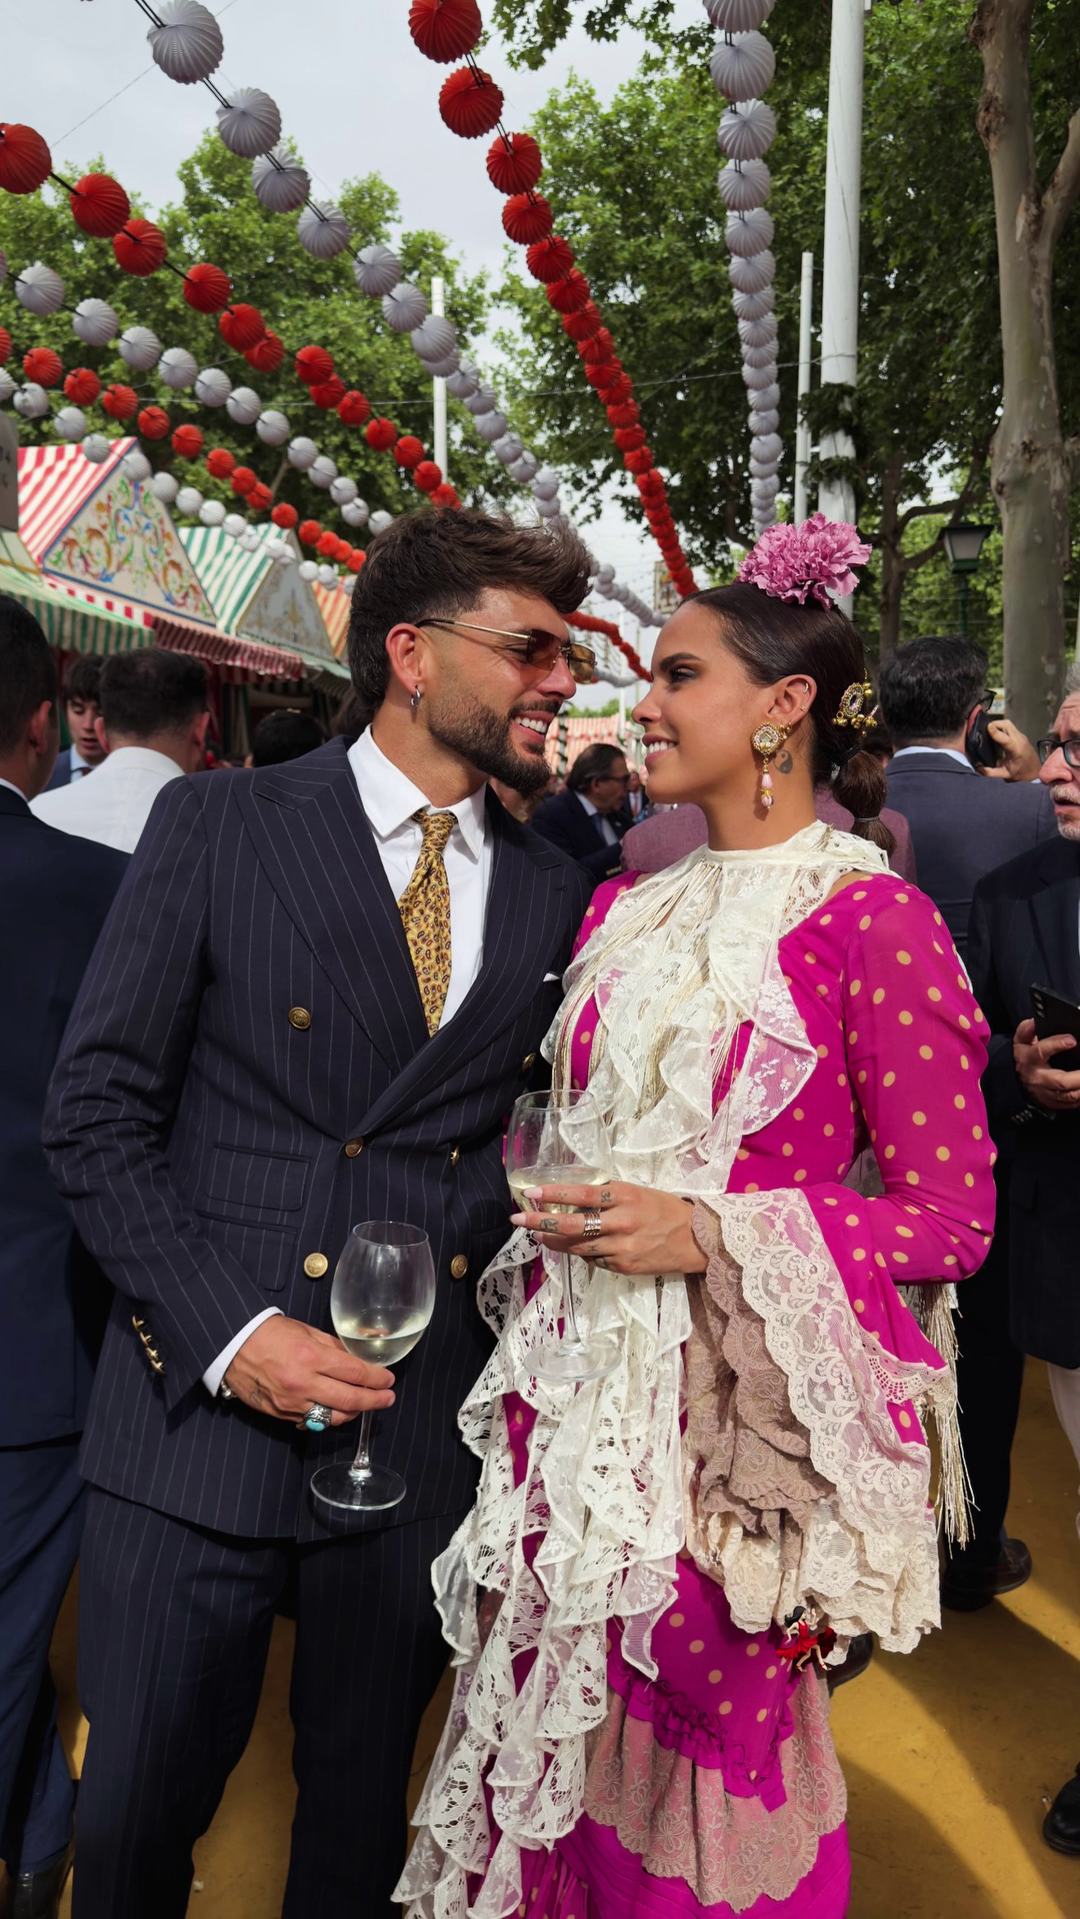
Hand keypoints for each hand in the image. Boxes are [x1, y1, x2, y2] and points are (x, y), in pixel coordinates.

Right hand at [223, 1315, 394, 1425]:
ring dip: (354, 1413)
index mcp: (311, 1358)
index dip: (377, 1378)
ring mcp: (291, 1403)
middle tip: (388, 1398)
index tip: (388, 1380)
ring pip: (332, 1418)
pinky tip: (337, 1410)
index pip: (355, 1373)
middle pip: (349, 1400)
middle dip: (374, 1401)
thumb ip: (332, 1347)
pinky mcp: (280, 1414)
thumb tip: (355, 1358)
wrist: (230, 1345)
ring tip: (365, 1405)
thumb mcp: (305, 1331)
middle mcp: (303, 1384)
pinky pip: (312, 1421)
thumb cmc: (267, 1332)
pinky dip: (328, 1417)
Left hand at [509, 1181, 706, 1274]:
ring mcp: (622, 1247)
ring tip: (540, 1235)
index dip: (554, 1193)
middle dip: (541, 1221)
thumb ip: (609, 1196)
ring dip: (555, 1241)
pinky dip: (582, 1254)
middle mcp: (622, 1222)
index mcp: (626, 1196)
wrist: (697, 1240)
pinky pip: (593, 1261)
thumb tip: (574, 1198)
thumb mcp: (638, 1193)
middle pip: (572, 1223)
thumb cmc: (665, 1211)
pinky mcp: (624, 1267)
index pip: (582, 1193)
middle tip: (518, 1219)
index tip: (531, 1192)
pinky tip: (576, 1248)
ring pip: (578, 1246)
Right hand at [982, 719, 1039, 780]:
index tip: (987, 727)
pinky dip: (1002, 727)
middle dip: (995, 724)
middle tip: (985, 730)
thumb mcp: (1006, 775)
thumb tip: (978, 769)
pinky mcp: (1021, 735)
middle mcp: (1020, 740)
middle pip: (1007, 725)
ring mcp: (1021, 736)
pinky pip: (1010, 727)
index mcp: (1016, 750)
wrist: (1036, 771)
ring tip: (989, 731)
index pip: (1006, 738)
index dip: (996, 732)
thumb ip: (991, 772)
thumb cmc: (1021, 774)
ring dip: (998, 724)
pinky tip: (997, 734)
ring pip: (1009, 724)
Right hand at [1013, 1018, 1079, 1109]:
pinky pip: (1071, 1104)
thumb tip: (1035, 1021)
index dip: (1057, 1044)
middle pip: (1061, 1081)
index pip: (1041, 1051)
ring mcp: (1045, 1093)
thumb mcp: (1021, 1040)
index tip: (1072, 1040)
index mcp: (1029, 1059)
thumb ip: (1027, 1029)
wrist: (1013, 1081)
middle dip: (1079, 1077)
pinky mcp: (1052, 1103)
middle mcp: (1038, 1078)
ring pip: (1069, 1095)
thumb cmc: (1023, 1057)